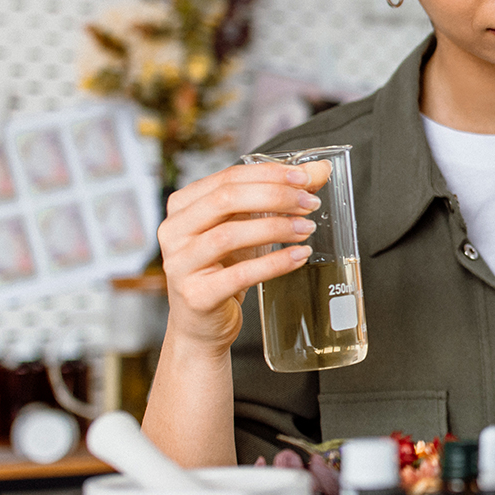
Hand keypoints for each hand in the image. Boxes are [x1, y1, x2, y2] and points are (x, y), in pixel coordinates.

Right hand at [155, 160, 331, 357]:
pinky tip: (299, 256)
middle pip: (226, 199)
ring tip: (307, 228)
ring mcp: (181, 264)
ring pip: (230, 235)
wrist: (202, 325)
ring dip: (276, 228)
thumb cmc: (224, 268)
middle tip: (309, 203)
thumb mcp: (249, 227)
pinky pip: (241, 274)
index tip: (305, 177)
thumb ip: (280, 196)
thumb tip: (319, 170)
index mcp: (183, 206)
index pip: (228, 177)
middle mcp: (174, 231)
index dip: (269, 173)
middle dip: (275, 196)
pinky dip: (275, 263)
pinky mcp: (197, 295)